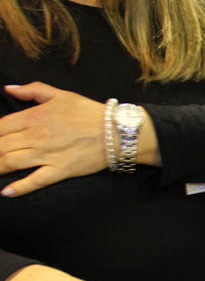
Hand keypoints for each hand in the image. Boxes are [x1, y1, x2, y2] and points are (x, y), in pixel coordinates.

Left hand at [0, 82, 105, 196]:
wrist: (116, 132)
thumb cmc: (89, 113)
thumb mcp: (61, 95)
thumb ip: (33, 90)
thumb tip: (10, 89)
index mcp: (34, 117)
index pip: (0, 126)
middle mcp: (35, 136)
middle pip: (0, 146)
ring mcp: (46, 155)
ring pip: (10, 163)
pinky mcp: (59, 170)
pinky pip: (34, 181)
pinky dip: (18, 188)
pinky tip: (6, 192)